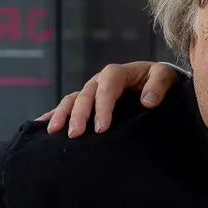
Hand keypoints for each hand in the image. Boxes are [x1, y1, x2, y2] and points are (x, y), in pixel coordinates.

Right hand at [38, 61, 177, 137]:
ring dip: (62, 114)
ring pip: (72, 99)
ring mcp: (92, 90)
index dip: (102, 106)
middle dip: (79, 114)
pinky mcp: (88, 101)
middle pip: (86, 94)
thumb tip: (148, 101)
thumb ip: (158, 85)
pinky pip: (67, 105)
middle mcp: (101, 80)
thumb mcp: (165, 76)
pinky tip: (43, 126)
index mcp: (118, 73)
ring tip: (55, 131)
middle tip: (76, 134)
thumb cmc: (161, 79)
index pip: (107, 87)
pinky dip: (54, 114)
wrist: (158, 81)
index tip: (101, 128)